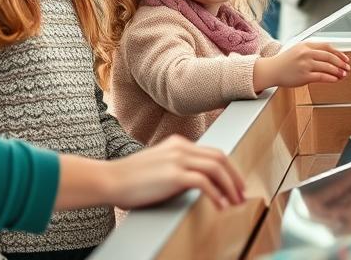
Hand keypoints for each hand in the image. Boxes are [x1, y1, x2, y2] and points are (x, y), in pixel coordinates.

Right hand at [57, 137, 244, 211]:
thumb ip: (175, 166)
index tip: (234, 184)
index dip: (227, 168)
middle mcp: (181, 147)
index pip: (211, 152)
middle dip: (234, 176)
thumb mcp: (157, 165)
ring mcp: (178, 159)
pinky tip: (219, 206)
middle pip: (219, 157)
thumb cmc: (129, 179)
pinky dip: (216, 194)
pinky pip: (204, 183)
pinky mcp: (174, 175)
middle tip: (241, 194)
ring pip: (216, 168)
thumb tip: (191, 181)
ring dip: (229, 186)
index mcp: (178, 144)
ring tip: (235, 202)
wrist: (109, 179)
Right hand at [253, 42, 349, 91]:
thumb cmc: (285, 62)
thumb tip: (329, 56)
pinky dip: (331, 78)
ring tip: (343, 74)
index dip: (339, 52)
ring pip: (327, 67)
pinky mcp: (304, 76)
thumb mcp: (298, 50)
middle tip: (347, 67)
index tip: (345, 58)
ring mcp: (305, 64)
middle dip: (341, 62)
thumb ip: (311, 50)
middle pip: (330, 56)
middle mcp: (306, 53)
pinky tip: (335, 79)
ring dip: (338, 71)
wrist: (272, 70)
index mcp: (305, 45)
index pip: (327, 46)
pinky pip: (322, 76)